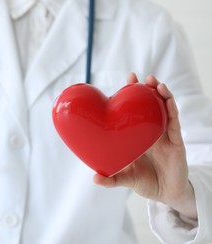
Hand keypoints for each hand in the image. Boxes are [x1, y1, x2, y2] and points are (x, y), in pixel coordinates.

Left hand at [93, 73, 197, 219]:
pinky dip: (171, 110)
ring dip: (161, 95)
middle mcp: (151, 131)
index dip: (131, 96)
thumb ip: (111, 178)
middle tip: (139, 77)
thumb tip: (94, 178)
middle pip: (150, 105)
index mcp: (138, 135)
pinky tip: (167, 100)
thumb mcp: (126, 178)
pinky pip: (174, 123)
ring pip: (164, 110)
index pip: (134, 111)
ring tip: (155, 83)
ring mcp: (165, 135)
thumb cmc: (146, 181)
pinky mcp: (176, 142)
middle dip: (146, 90)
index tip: (127, 80)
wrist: (166, 194)